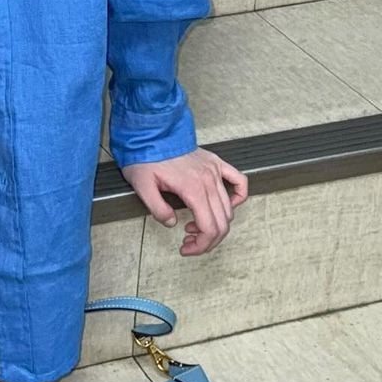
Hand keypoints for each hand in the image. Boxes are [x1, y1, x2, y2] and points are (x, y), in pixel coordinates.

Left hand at [120, 147, 247, 254]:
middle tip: (190, 243)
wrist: (151, 132)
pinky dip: (238, 197)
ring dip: (216, 225)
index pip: (209, 228)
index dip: (201, 246)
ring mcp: (214, 171)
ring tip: (195, 227)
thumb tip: (172, 223)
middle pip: (222, 223)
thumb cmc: (145, 156)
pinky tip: (227, 206)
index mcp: (192, 189)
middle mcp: (208, 181)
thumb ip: (157, 209)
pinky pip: (239, 181)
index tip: (186, 249)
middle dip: (208, 240)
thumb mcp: (142, 186)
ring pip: (228, 209)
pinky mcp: (216, 163)